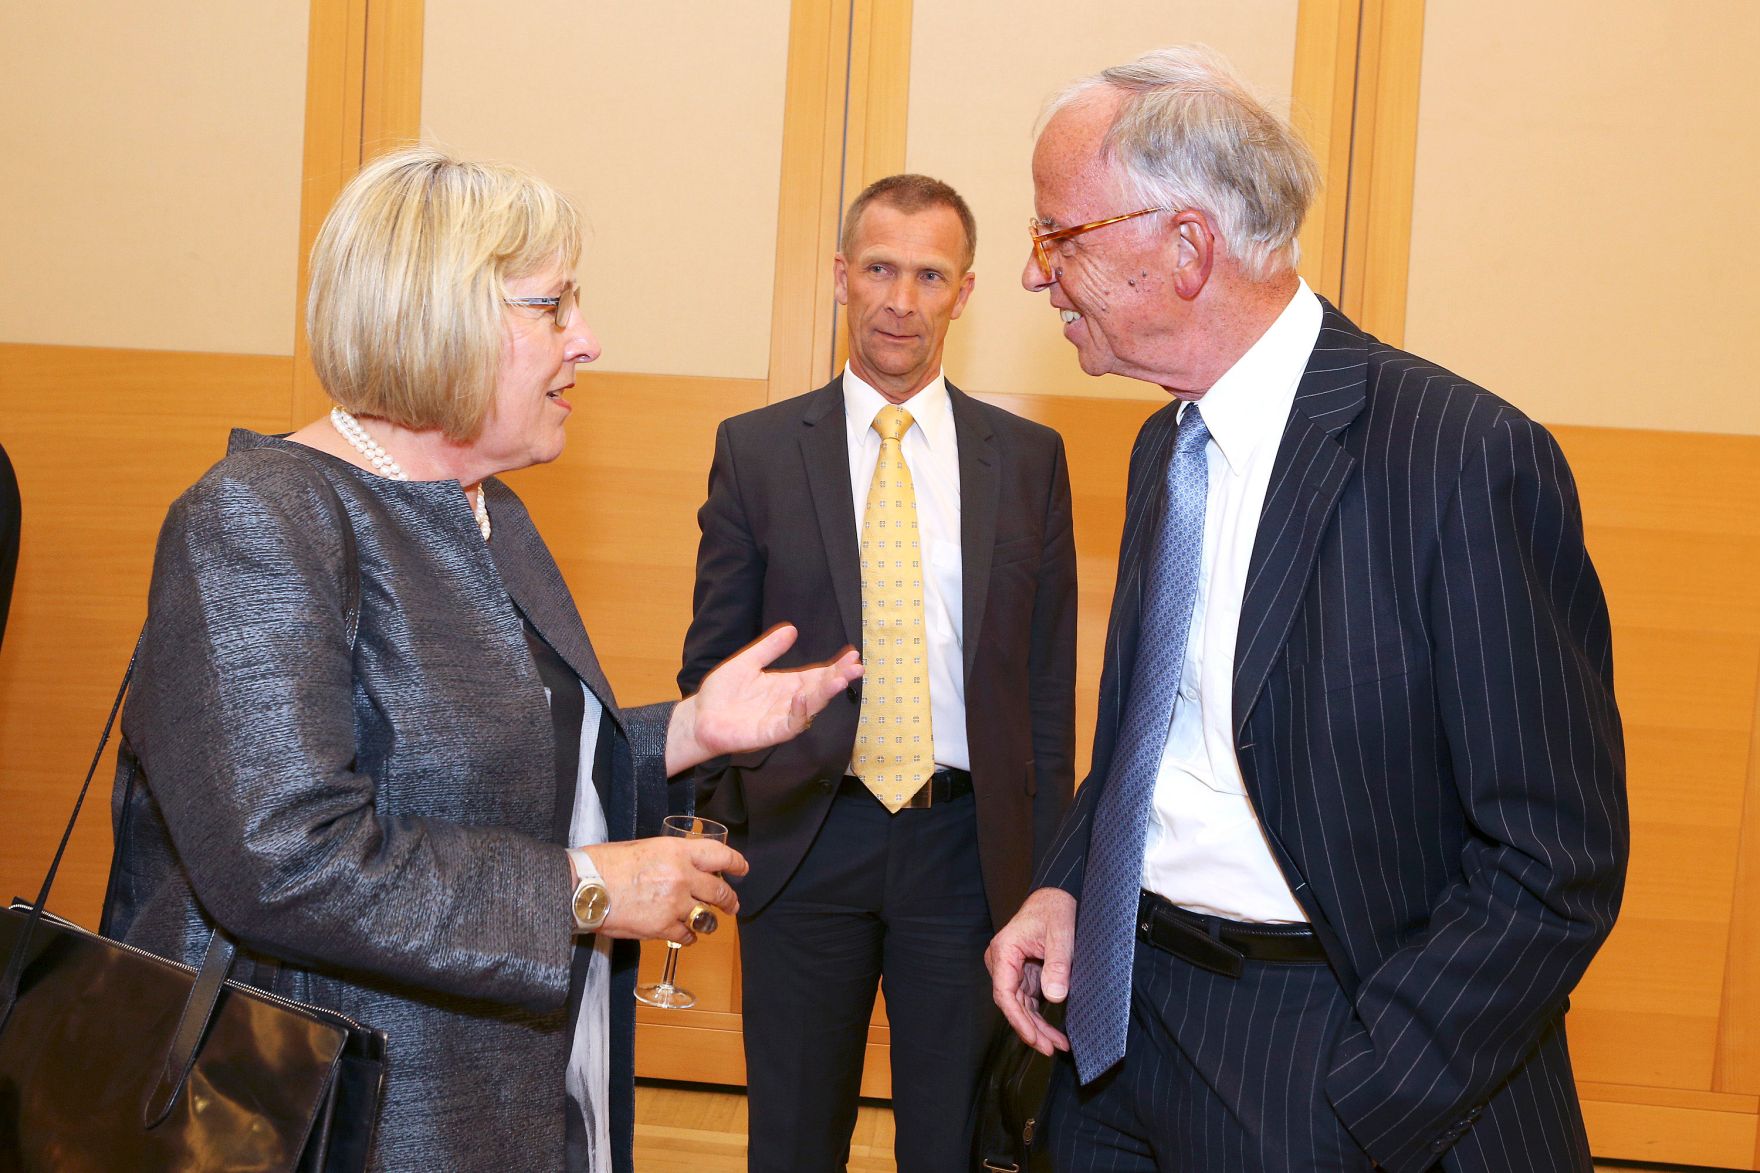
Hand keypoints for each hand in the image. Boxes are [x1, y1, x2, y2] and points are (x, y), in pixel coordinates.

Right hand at [580, 837, 748, 943]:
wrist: (585, 887)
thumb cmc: (605, 864)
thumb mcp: (645, 847)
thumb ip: (670, 857)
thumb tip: (682, 866)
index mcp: (677, 851)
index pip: (720, 855)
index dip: (736, 863)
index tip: (743, 869)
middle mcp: (682, 876)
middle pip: (719, 891)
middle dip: (729, 900)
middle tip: (732, 904)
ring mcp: (674, 904)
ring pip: (707, 917)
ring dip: (709, 920)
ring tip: (707, 922)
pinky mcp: (663, 928)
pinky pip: (687, 936)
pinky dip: (688, 937)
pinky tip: (685, 935)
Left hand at [665, 623, 862, 775]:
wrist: (698, 717)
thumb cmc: (722, 693)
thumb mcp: (747, 662)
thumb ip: (769, 647)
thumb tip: (792, 629)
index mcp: (786, 685)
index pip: (817, 674)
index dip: (835, 666)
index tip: (852, 653)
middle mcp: (788, 702)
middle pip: (819, 690)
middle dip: (838, 679)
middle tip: (857, 666)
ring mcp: (780, 718)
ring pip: (810, 708)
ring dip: (825, 694)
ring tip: (839, 679)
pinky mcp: (768, 734)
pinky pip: (789, 725)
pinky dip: (798, 713)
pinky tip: (803, 696)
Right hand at [985, 886, 1075, 1054]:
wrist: (1056, 895)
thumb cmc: (1055, 909)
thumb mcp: (1061, 934)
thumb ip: (1058, 965)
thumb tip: (1055, 996)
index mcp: (1004, 952)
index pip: (1004, 994)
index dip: (1019, 1021)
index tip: (1035, 1039)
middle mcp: (1002, 962)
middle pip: (1012, 1005)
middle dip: (1031, 1029)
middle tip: (1052, 1049)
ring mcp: (1011, 969)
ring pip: (1020, 1006)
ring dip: (1037, 1026)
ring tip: (1057, 1045)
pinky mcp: (1022, 973)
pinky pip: (1028, 1000)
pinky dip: (1039, 1016)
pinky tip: (1053, 1032)